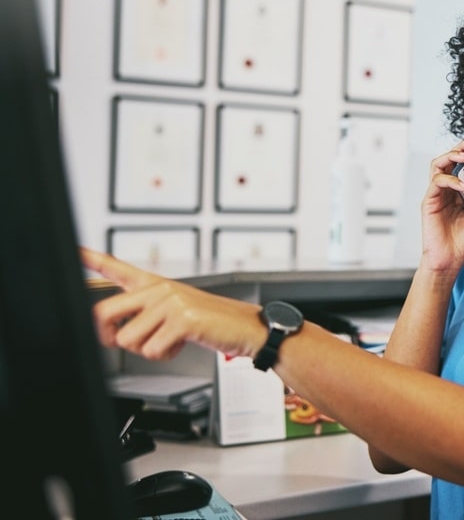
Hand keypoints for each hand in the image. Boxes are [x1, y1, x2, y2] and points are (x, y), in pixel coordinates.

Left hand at [81, 248, 265, 361]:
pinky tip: (181, 344)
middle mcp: (159, 289)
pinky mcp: (182, 319)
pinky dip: (165, 355)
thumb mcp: (176, 311)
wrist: (248, 327)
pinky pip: (152, 349)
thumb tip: (114, 332)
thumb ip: (145, 315)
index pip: (116, 267)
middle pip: (104, 312)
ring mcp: (170, 302)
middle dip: (106, 336)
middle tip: (118, 341)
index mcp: (155, 284)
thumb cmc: (213, 321)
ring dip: (146, 349)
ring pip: (128, 338)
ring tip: (169, 340)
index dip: (91, 258)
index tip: (74, 250)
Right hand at [419, 134, 463, 271]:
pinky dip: (451, 181)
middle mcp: (445, 190)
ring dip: (451, 157)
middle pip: (448, 160)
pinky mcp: (429, 202)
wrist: (449, 262)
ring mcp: (436, 195)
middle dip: (460, 147)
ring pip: (437, 166)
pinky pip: (437, 183)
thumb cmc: (462, 243)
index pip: (461, 165)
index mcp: (457, 192)